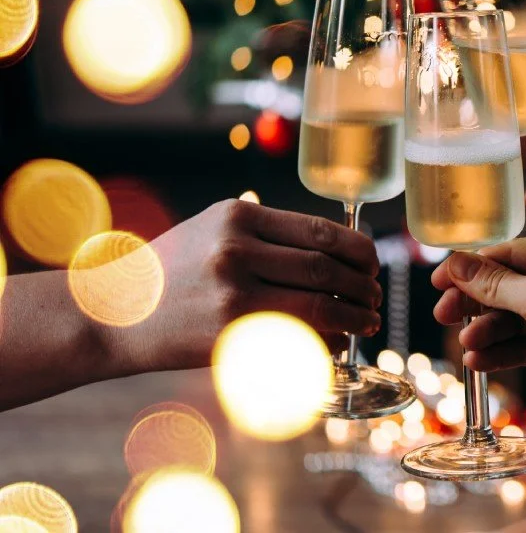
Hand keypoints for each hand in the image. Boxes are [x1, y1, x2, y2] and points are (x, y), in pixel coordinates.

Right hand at [130, 200, 381, 371]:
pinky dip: (327, 340)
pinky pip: (296, 336)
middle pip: (325, 266)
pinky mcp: (230, 332)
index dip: (359, 249)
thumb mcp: (214, 230)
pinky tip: (338, 342)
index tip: (373, 263)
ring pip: (319, 302)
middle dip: (363, 284)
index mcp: (238, 216)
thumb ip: (268, 234)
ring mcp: (233, 292)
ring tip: (368, 320)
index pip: (319, 230)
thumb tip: (337, 251)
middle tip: (375, 295)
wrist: (117, 313)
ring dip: (355, 314)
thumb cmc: (175, 271)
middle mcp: (237, 249)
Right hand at [430, 231, 525, 370]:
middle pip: (512, 285)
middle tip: (444, 314)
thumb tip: (456, 263)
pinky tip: (479, 361)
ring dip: (487, 331)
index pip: (515, 252)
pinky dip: (502, 350)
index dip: (474, 266)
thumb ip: (494, 282)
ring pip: (517, 316)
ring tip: (467, 346)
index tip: (440, 279)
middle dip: (478, 304)